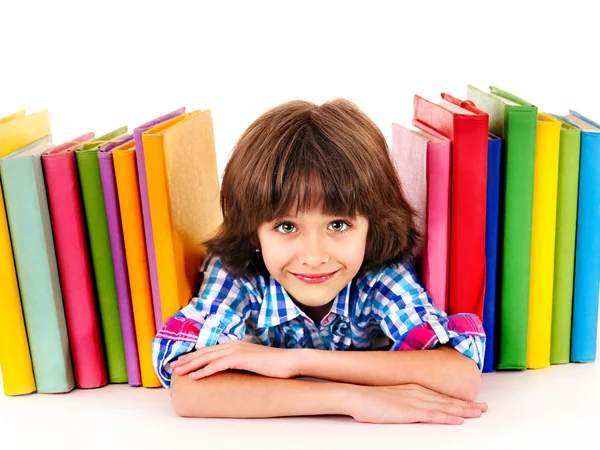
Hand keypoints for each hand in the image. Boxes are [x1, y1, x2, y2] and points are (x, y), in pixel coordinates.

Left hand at [170, 340, 300, 379]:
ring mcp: (237, 350)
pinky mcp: (241, 358)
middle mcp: (233, 345)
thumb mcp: (253, 363)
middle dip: (187, 359)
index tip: (182, 362)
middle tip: (172, 366)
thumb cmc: (273, 365)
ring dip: (191, 365)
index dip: (194, 356)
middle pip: (205, 352)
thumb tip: (232, 371)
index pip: (210, 350)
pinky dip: (204, 370)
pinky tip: (194, 376)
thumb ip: (241, 364)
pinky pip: (218, 365)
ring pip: (208, 357)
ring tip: (178, 371)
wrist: (289, 362)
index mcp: (236, 345)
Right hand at [347, 383, 487, 424]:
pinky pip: (434, 415)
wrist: (358, 395)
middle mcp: (418, 392)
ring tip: (478, 413)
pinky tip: (459, 420)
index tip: (471, 403)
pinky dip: (448, 417)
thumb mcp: (392, 397)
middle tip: (484, 408)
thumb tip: (411, 406)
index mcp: (414, 388)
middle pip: (448, 400)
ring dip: (464, 410)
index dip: (458, 400)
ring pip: (446, 407)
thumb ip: (405, 400)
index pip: (441, 396)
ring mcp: (415, 401)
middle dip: (467, 404)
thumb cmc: (370, 399)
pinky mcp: (411, 411)